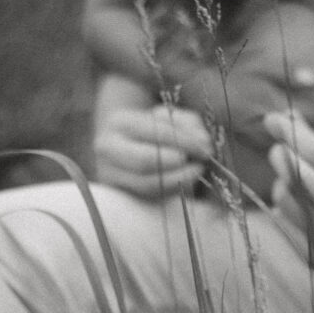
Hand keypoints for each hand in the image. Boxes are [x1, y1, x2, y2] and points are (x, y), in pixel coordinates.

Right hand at [94, 104, 213, 199]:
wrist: (125, 142)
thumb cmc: (153, 127)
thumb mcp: (170, 116)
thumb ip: (187, 124)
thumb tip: (202, 142)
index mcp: (120, 122)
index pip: (154, 132)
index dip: (184, 141)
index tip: (206, 147)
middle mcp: (107, 147)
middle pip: (145, 161)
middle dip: (179, 164)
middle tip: (201, 164)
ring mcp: (109, 172)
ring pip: (146, 183)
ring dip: (178, 180)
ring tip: (196, 171)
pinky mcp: (119, 191)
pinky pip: (148, 196)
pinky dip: (172, 189)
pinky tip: (185, 181)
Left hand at [264, 112, 313, 295]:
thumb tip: (289, 118)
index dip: (297, 135)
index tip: (274, 119)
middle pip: (301, 177)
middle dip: (283, 157)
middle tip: (277, 149)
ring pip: (286, 198)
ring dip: (283, 183)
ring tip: (292, 180)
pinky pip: (284, 221)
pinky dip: (285, 206)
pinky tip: (297, 204)